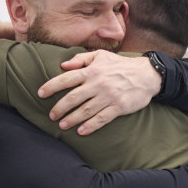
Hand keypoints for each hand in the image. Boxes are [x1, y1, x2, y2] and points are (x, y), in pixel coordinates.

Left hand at [37, 50, 161, 134]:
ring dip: (72, 119)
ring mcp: (108, 96)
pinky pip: (101, 118)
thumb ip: (81, 59)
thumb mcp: (101, 56)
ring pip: (85, 110)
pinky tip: (81, 131)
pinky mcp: (118, 107)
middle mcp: (98, 83)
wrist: (147, 74)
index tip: (40, 94)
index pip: (66, 79)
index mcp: (92, 70)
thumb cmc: (121, 65)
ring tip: (62, 125)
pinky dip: (90, 126)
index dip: (51, 87)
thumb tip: (63, 65)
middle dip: (59, 108)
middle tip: (51, 116)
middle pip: (72, 97)